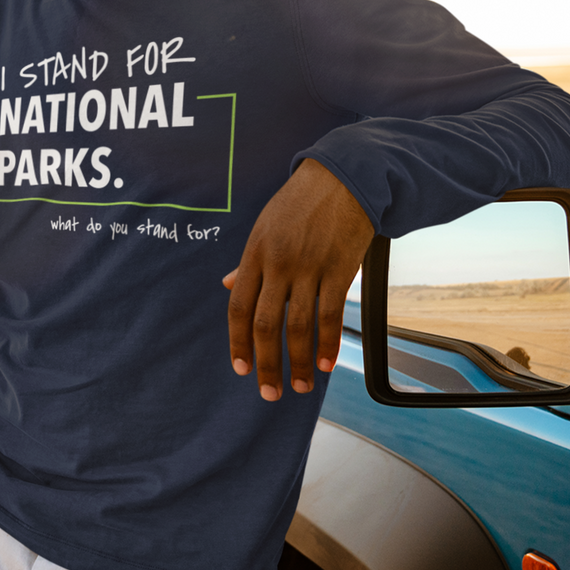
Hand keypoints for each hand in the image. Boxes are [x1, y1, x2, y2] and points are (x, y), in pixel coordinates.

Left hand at [224, 158, 374, 400]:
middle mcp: (277, 263)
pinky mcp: (338, 269)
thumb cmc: (300, 202)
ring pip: (297, 326)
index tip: (241, 369)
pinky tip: (325, 362)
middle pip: (264, 324)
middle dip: (266, 364)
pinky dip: (327, 343)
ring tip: (300, 385)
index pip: (238, 307)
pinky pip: (330, 314)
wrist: (342, 176)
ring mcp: (308, 266)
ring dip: (297, 362)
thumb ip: (248, 261)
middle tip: (269, 393)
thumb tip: (227, 284)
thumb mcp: (264, 226)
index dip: (237, 343)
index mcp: (255, 253)